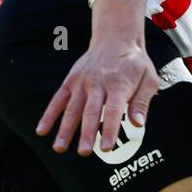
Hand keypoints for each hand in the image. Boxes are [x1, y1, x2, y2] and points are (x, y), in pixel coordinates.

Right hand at [38, 36, 158, 155]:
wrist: (116, 38)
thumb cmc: (135, 63)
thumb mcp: (149, 79)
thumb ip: (142, 102)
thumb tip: (138, 125)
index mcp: (119, 85)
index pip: (114, 111)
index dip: (110, 129)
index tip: (107, 147)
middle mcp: (98, 84)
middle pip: (91, 112)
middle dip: (87, 133)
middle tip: (85, 152)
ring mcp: (82, 82)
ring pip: (72, 108)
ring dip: (65, 129)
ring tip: (60, 148)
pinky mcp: (70, 81)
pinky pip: (57, 99)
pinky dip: (49, 115)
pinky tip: (42, 130)